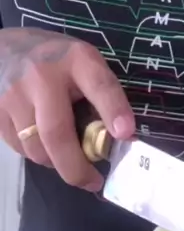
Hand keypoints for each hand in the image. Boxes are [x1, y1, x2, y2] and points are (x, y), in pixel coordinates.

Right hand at [0, 28, 134, 190]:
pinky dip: (35, 154)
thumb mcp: (83, 63)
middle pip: (57, 133)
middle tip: (92, 181)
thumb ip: (99, 94)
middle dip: (76, 167)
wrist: (2, 49)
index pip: (99, 85)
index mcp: (76, 60)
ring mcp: (14, 95)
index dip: (113, 110)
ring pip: (36, 148)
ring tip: (67, 159)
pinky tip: (43, 144)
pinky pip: (19, 148)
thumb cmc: (54, 59)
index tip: (124, 134)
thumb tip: (117, 138)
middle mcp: (42, 77)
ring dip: (55, 163)